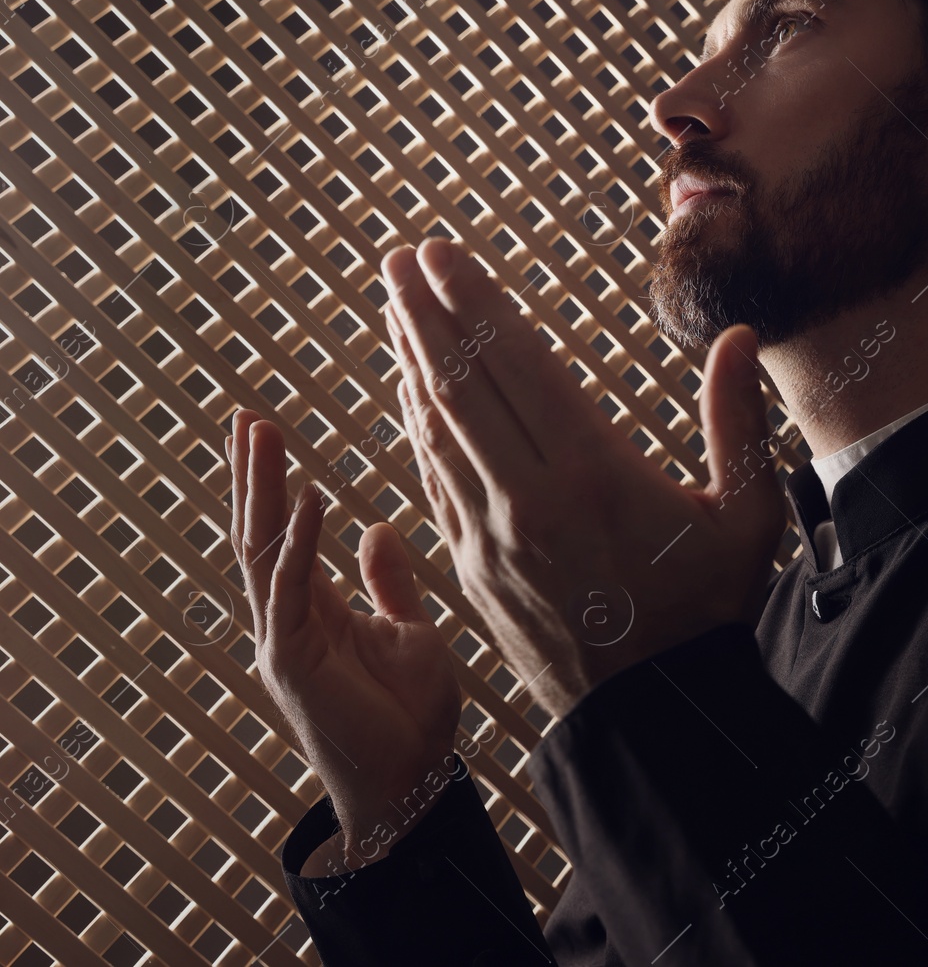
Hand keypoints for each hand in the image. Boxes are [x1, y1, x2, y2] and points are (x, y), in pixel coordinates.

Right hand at [228, 410, 462, 872]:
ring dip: (261, 490)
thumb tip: (376, 526)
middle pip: (260, 532)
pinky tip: (308, 497)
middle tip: (243, 414)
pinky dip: (299, 543)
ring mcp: (285, 639)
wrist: (412, 784)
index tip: (264, 430)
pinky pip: (292, 590)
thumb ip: (388, 583)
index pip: (283, 532)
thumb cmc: (409, 716)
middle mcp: (290, 618)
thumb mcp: (410, 631)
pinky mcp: (293, 661)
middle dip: (252, 473)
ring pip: (262, 551)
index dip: (274, 482)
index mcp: (316, 608)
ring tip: (259, 433)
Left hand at [380, 239, 785, 720]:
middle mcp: (528, 499)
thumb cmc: (707, 610)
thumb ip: (741, 422)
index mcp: (592, 476)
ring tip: (395, 304)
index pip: (517, 367)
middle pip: (462, 386)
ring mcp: (490, 536)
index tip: (443, 255)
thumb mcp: (748, 518)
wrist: (649, 713)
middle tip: (400, 258)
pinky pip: (434, 479)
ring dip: (410, 360)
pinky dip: (416, 426)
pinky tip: (408, 392)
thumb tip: (741, 337)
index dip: (475, 304)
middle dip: (426, 314)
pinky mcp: (471, 567)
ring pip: (437, 428)